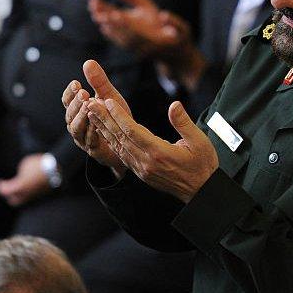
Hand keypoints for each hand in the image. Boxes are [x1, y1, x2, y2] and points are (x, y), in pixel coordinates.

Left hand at [0, 154, 51, 206]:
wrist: (57, 167)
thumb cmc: (39, 164)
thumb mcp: (24, 164)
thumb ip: (18, 174)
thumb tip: (17, 177)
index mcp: (20, 186)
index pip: (5, 191)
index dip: (0, 186)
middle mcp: (27, 194)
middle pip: (14, 201)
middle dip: (9, 195)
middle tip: (8, 188)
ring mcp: (36, 196)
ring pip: (24, 200)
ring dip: (19, 195)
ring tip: (19, 187)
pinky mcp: (43, 195)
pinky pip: (32, 197)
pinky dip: (28, 194)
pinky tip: (29, 186)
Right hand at [62, 61, 127, 175]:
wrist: (128, 139)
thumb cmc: (114, 116)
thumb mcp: (108, 96)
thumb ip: (98, 81)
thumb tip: (88, 62)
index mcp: (78, 110)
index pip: (67, 101)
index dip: (70, 92)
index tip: (77, 83)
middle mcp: (76, 125)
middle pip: (69, 114)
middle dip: (75, 103)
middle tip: (84, 93)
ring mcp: (83, 139)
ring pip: (76, 128)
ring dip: (81, 117)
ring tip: (88, 106)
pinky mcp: (93, 150)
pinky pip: (89, 141)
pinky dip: (92, 132)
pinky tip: (97, 123)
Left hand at [85, 71, 217, 201]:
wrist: (201, 191)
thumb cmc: (203, 164)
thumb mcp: (199, 141)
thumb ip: (183, 123)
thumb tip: (174, 105)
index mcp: (159, 153)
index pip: (132, 131)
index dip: (118, 115)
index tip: (107, 101)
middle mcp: (146, 162)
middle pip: (120, 137)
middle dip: (103, 119)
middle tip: (89, 103)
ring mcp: (142, 169)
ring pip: (118, 146)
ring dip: (104, 129)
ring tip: (91, 114)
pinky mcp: (141, 172)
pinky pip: (122, 155)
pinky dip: (111, 141)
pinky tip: (104, 132)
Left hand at [89, 0, 188, 59]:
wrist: (178, 58)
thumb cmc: (181, 41)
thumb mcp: (182, 29)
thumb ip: (173, 22)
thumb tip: (162, 14)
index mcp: (154, 42)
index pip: (135, 31)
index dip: (124, 22)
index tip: (113, 14)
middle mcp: (143, 47)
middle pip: (123, 33)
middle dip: (110, 22)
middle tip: (97, 11)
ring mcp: (138, 50)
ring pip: (119, 37)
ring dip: (107, 26)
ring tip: (95, 13)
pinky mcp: (135, 51)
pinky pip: (120, 41)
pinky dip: (110, 33)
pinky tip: (102, 25)